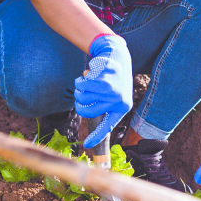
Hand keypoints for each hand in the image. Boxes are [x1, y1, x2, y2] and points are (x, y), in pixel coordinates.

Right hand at [76, 34, 132, 148]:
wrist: (118, 55)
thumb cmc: (113, 79)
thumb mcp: (114, 95)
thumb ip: (103, 107)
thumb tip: (93, 128)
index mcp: (122, 108)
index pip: (107, 126)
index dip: (96, 136)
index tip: (87, 146)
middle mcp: (118, 100)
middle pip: (85, 109)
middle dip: (78, 100)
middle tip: (81, 92)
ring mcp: (113, 87)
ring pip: (82, 94)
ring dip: (79, 85)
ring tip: (86, 79)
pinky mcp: (106, 74)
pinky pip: (85, 80)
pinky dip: (84, 75)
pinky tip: (93, 70)